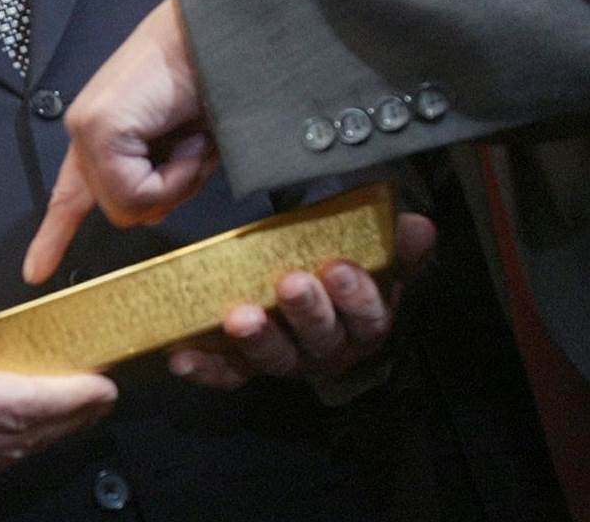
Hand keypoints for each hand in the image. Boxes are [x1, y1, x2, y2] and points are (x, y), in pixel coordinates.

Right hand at [0, 207, 116, 488]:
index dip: (65, 398)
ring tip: (78, 408)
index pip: (17, 405)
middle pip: (19, 435)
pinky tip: (30, 428)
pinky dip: (13, 444)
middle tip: (102, 394)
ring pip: (3, 453)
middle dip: (68, 416)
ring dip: (45, 433)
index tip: (102, 386)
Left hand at [23, 0, 210, 284]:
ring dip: (174, 182)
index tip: (34, 273)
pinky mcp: (99, 130)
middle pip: (122, 212)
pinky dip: (174, 175)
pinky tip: (185, 137)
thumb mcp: (181, 147)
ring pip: (128, 207)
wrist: (217, 40)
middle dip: (166, 193)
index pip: (72, 195)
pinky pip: (136, 191)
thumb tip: (146, 212)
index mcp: (103, 138)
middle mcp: (86, 135)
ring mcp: (87, 132)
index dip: (53, 237)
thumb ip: (155, 182)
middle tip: (189, 148)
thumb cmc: (210, 85)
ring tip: (190, 136)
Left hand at [167, 213, 435, 390]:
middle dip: (306, 311)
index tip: (340, 268)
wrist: (307, 286)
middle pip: (320, 338)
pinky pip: (227, 373)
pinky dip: (205, 368)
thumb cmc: (339, 269)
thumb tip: (419, 228)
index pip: (368, 317)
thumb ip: (396, 245)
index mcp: (362, 324)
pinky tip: (184, 358)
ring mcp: (285, 358)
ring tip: (240, 318)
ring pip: (274, 357)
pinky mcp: (246, 366)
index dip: (357, 296)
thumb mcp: (373, 254)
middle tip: (290, 284)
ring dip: (258, 339)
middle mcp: (325, 348)